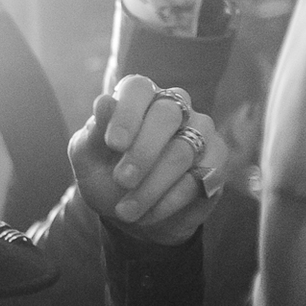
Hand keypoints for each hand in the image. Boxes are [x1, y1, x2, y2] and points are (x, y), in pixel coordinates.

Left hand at [69, 75, 225, 242]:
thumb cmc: (106, 178)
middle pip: (168, 114)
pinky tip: (149, 214)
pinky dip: (170, 200)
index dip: (127, 114)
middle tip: (121, 180)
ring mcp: (200, 133)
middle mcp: (175, 109)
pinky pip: (200, 177)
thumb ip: (94, 133)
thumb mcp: (88, 160)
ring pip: (184, 150)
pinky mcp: (216, 163)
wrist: (132, 216)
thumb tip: (104, 102)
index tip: (113, 144)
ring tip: (126, 210)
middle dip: (142, 151)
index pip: (138, 88)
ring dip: (152, 185)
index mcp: (139, 99)